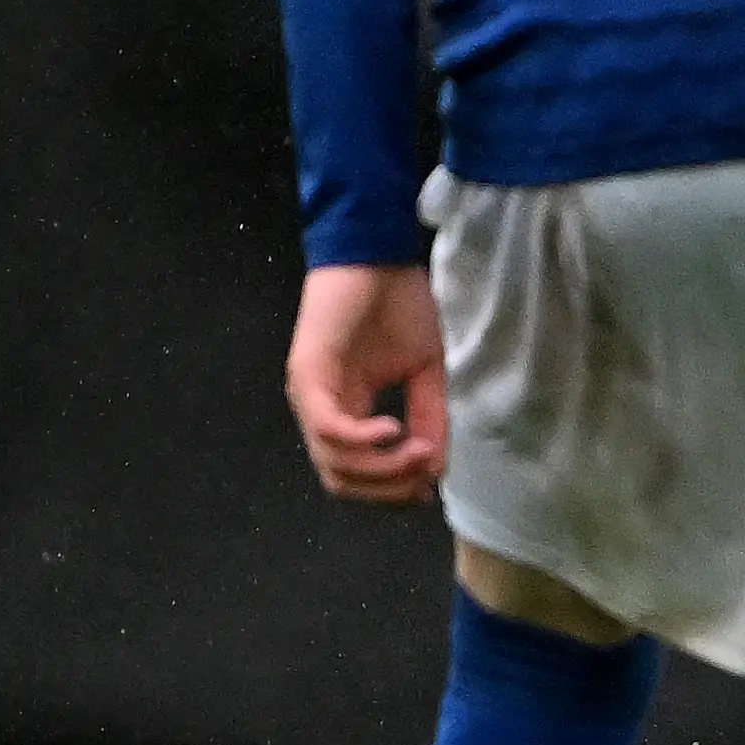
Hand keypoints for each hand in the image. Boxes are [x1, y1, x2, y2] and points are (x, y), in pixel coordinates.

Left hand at [286, 262, 448, 503]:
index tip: (429, 490)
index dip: (391, 491)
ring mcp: (310, 396)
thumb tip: (437, 467)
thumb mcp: (425, 368)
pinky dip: (362, 439)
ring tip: (420, 452)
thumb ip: (429, 415)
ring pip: (334, 461)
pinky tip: (394, 430)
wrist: (377, 253)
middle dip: (387, 489)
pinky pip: (329, 427)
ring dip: (381, 468)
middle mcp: (321, 411)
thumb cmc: (399, 303)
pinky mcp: (307, 376)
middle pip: (342, 479)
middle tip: (425, 478)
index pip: (356, 473)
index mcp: (347, 410)